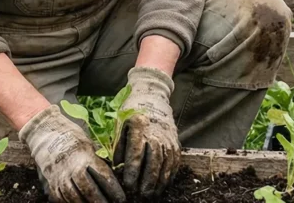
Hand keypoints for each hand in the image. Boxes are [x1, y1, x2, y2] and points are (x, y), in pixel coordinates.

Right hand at [21, 106, 124, 202]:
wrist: (45, 133)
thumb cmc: (72, 139)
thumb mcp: (88, 145)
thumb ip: (98, 160)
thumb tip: (114, 173)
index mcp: (84, 156)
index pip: (102, 175)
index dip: (113, 188)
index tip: (121, 197)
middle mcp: (71, 167)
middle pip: (87, 189)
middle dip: (100, 200)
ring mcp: (60, 176)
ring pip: (74, 196)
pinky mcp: (52, 183)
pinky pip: (62, 198)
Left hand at [117, 66, 179, 197]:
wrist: (153, 99)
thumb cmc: (132, 115)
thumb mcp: (121, 126)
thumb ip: (119, 146)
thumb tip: (118, 167)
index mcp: (139, 126)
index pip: (137, 152)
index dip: (133, 170)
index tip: (128, 183)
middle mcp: (156, 132)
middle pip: (154, 160)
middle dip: (148, 179)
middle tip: (142, 193)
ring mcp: (168, 139)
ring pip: (166, 163)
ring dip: (159, 181)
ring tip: (152, 193)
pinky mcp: (175, 144)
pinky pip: (174, 163)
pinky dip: (169, 175)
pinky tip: (162, 185)